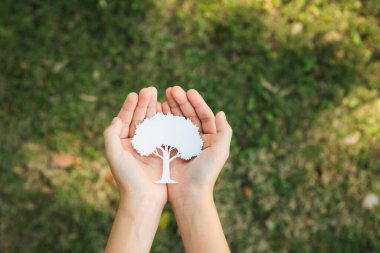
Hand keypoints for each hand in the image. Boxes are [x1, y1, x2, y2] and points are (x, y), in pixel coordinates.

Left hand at [103, 87, 166, 206]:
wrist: (144, 200)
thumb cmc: (127, 179)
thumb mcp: (114, 156)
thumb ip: (111, 136)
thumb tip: (115, 118)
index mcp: (122, 143)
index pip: (125, 120)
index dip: (129, 107)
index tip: (135, 94)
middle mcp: (135, 143)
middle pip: (139, 118)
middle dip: (144, 104)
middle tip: (150, 89)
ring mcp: (149, 146)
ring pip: (152, 123)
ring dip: (154, 109)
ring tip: (159, 95)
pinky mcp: (162, 152)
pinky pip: (164, 132)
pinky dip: (166, 121)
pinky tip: (168, 111)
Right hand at [162, 86, 232, 204]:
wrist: (189, 195)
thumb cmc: (206, 173)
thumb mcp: (220, 151)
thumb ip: (224, 131)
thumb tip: (221, 112)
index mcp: (210, 138)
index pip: (204, 115)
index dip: (197, 102)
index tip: (189, 91)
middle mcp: (196, 139)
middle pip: (190, 115)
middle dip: (181, 101)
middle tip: (172, 89)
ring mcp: (182, 143)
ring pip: (177, 120)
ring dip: (172, 107)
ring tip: (164, 95)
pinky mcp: (170, 149)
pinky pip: (166, 130)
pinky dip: (163, 119)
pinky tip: (159, 109)